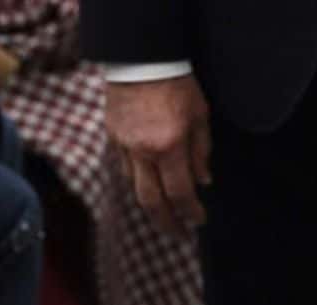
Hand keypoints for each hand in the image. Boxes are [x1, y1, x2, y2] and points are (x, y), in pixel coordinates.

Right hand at [105, 75, 210, 237]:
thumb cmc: (177, 84)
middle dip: (166, 223)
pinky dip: (139, 181)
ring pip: (135, 187)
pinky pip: (125, 169)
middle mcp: (143, 152)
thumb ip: (202, 152)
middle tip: (179, 235)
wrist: (141, 59)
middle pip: (151, 202)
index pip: (180, 193)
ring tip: (166, 214)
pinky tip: (150, 184)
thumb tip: (203, 182)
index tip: (199, 221)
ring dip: (152, 204)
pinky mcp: (113, 138)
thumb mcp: (200, 116)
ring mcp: (124, 146)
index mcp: (169, 146)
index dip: (190, 212)